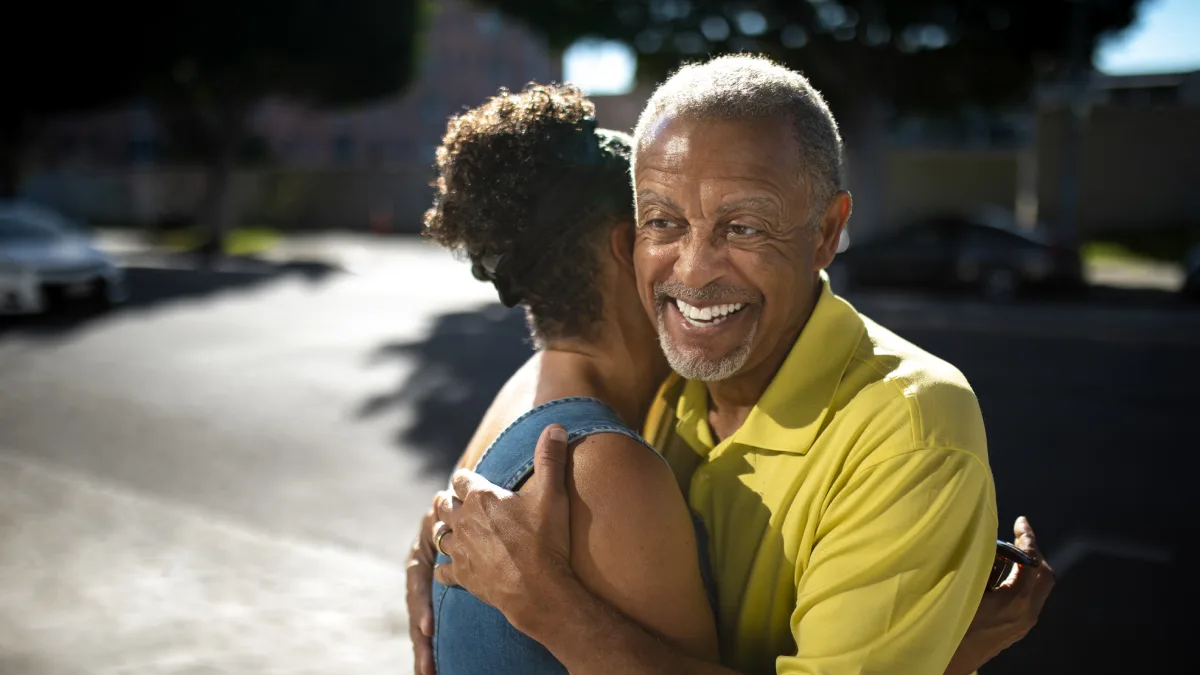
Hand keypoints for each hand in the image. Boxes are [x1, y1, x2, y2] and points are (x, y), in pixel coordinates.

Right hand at [407, 492, 447, 674]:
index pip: (417, 581)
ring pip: (421, 623)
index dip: (421, 605)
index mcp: (423, 553)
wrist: (460, 510)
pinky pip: (431, 626)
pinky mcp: (432, 601)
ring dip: (424, 649)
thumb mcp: (455, 506)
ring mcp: (424, 590)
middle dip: (421, 638)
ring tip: (428, 673)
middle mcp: (419, 575)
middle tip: (429, 666)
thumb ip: (451, 510)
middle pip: (416, 609)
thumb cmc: (463, 508)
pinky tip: (432, 670)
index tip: (428, 628)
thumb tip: (447, 496)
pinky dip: (433, 647)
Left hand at [432, 424, 574, 632]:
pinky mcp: (461, 576)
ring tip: (453, 530)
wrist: (539, 589)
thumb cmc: (546, 540)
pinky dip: (446, 568)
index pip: (461, 479)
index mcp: (481, 498)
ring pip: (439, 534)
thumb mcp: (553, 494)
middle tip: (456, 502)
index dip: (465, 479)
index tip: (470, 482)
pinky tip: (453, 568)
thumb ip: (551, 458)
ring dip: (445, 530)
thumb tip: (555, 426)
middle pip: (443, 504)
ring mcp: (460, 550)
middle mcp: (464, 521)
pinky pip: (442, 570)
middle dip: (449, 501)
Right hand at [944, 516, 1056, 674]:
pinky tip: (999, 577)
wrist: (947, 663)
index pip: (1031, 561)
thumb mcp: (964, 589)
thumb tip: (993, 544)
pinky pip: (1029, 599)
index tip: (1021, 521)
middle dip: (1033, 552)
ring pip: (1038, 588)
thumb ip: (983, 566)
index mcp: (1016, 601)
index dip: (1027, 537)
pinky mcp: (1016, 631)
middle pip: (1045, 575)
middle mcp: (1026, 614)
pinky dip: (1021, 582)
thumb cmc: (951, 624)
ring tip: (1005, 554)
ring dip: (1027, 567)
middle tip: (1018, 535)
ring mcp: (1023, 625)